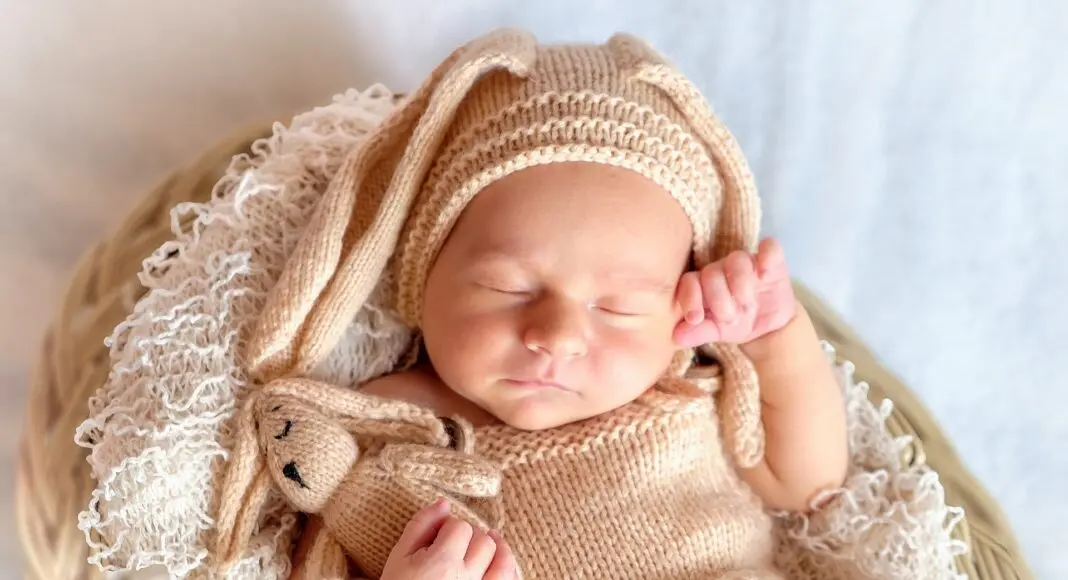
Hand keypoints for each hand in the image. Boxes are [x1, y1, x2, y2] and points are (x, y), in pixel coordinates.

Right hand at [381, 499, 519, 579]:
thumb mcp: (400, 555)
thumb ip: (421, 525)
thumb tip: (443, 503)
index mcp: (442, 564)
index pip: (461, 527)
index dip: (449, 526)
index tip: (439, 535)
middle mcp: (465, 578)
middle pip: (484, 542)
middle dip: (471, 536)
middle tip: (456, 542)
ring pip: (503, 562)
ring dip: (498, 549)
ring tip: (489, 542)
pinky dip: (506, 569)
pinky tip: (496, 563)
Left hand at [673, 237, 795, 347]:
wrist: (769, 327)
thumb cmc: (736, 324)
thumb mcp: (717, 332)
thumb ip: (698, 332)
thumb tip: (677, 337)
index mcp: (703, 284)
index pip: (689, 281)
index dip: (690, 298)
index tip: (695, 318)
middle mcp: (721, 269)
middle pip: (712, 272)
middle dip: (718, 298)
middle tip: (729, 318)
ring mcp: (746, 262)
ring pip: (737, 259)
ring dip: (740, 282)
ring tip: (746, 305)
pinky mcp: (770, 260)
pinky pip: (769, 248)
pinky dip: (767, 256)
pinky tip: (765, 274)